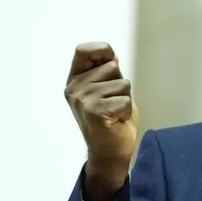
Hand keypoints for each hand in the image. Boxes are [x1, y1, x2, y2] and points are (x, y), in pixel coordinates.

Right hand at [64, 42, 138, 200]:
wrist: (111, 151)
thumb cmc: (112, 117)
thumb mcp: (108, 88)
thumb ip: (107, 72)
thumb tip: (112, 57)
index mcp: (74, 79)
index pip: (84, 50)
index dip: (103, 51)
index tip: (112, 63)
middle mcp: (74, 88)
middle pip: (112, 67)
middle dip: (120, 85)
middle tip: (113, 103)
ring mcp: (82, 100)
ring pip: (122, 84)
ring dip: (125, 99)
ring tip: (114, 112)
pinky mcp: (95, 111)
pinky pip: (125, 100)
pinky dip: (127, 111)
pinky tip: (116, 120)